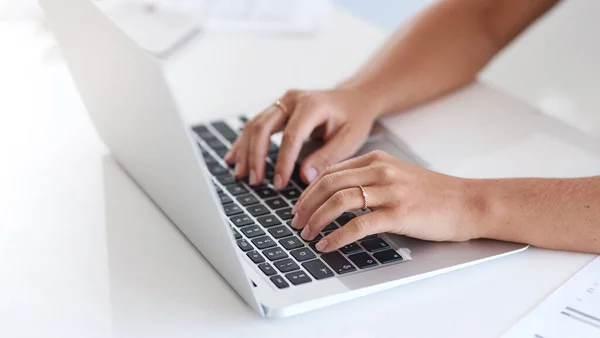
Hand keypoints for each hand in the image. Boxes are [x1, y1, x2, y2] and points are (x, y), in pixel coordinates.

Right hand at [224, 87, 382, 188]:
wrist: (354, 98)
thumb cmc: (354, 119)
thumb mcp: (349, 140)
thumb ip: (327, 157)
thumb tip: (303, 177)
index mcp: (312, 105)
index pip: (291, 136)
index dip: (282, 162)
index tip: (278, 184)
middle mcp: (292, 99)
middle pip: (264, 127)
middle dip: (256, 156)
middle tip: (254, 181)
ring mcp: (282, 102)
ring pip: (254, 125)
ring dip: (245, 150)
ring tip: (240, 174)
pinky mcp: (277, 108)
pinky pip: (255, 125)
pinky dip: (243, 143)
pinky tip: (233, 159)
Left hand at [290, 150, 482, 251]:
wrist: (468, 202)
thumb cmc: (433, 194)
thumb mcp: (397, 175)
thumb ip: (369, 179)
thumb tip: (337, 196)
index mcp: (376, 160)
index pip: (331, 172)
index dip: (309, 191)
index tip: (299, 206)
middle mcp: (380, 171)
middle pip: (328, 184)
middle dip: (306, 205)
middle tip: (295, 222)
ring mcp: (390, 191)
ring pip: (339, 201)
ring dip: (316, 219)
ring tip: (307, 234)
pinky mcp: (399, 213)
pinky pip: (358, 224)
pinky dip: (337, 236)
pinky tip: (328, 245)